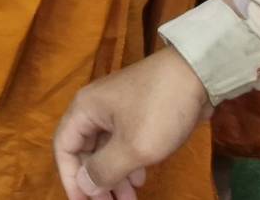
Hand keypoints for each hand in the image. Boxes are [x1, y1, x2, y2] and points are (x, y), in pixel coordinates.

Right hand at [54, 48, 212, 199]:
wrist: (196, 74)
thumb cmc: (159, 110)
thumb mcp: (133, 148)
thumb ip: (105, 170)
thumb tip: (84, 184)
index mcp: (84, 110)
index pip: (63, 148)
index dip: (70, 178)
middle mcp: (94, 108)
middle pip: (84, 150)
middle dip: (96, 180)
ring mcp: (116, 109)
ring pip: (105, 148)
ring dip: (114, 176)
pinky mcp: (136, 111)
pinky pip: (122, 142)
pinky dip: (128, 163)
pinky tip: (140, 179)